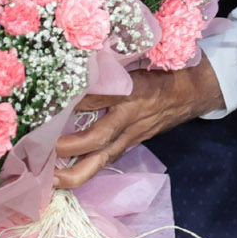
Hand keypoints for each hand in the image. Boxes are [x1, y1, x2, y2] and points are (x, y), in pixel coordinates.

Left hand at [54, 61, 223, 188]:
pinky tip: (65, 176)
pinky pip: (107, 159)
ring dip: (74, 172)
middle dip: (68, 147)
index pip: (98, 96)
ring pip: (102, 158)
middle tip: (41, 151)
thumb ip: (111, 62)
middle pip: (98, 138)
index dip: (71, 100)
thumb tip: (75, 58)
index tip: (44, 104)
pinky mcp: (133, 142)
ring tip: (48, 179)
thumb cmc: (164, 67)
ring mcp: (133, 133)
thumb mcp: (140, 58)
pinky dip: (86, 168)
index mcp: (133, 89)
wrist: (195, 89)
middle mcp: (131, 115)